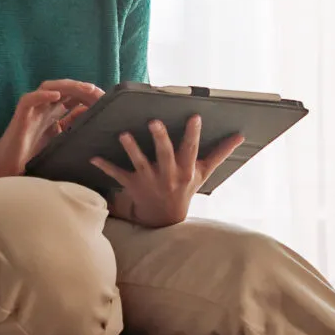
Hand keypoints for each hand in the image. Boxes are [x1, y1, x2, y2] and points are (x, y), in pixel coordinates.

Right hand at [0, 79, 103, 180]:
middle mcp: (44, 108)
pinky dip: (43, 95)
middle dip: (81, 88)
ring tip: (84, 89)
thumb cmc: (32, 158)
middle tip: (98, 91)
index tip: (104, 99)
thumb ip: (73, 134)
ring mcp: (32, 109)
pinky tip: (56, 96)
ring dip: (67, 86)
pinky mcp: (21, 114)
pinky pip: (30, 99)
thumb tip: (97, 132)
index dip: (87, 95)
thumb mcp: (60, 144)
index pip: (72, 97)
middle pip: (64, 89)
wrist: (7, 166)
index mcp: (53, 114)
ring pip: (49, 88)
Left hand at [92, 115, 241, 228]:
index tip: (194, 116)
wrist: (164, 218)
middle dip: (160, 139)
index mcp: (186, 170)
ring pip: (139, 163)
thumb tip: (241, 135)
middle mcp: (168, 175)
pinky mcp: (132, 184)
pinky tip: (93, 157)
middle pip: (165, 155)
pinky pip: (118, 175)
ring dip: (131, 149)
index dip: (193, 134)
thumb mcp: (204, 173)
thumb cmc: (185, 189)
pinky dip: (105, 166)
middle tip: (154, 121)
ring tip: (123, 135)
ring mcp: (149, 181)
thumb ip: (220, 153)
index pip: (191, 149)